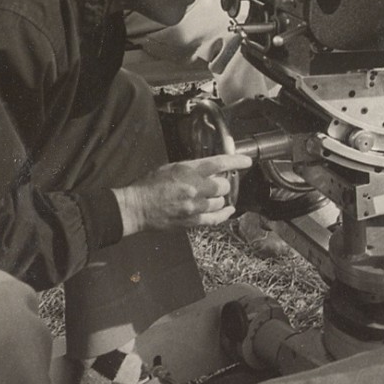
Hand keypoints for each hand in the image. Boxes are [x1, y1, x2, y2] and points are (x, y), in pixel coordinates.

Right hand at [113, 153, 253, 233]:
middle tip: (218, 184)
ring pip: (220, 202)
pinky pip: (216, 219)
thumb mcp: (171, 168)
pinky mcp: (192, 221)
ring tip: (213, 197)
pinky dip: (224, 214)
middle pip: (223, 185)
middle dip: (223, 184)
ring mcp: (194, 206)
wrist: (136, 207)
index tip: (246, 162)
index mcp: (188, 170)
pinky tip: (228, 210)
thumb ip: (192, 168)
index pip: (219, 163)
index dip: (236, 162)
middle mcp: (194, 188)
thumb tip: (211, 169)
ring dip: (219, 199)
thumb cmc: (150, 186)